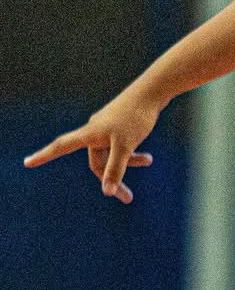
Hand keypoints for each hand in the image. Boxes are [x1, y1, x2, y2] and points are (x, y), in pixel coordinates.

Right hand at [23, 84, 162, 203]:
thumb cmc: (136, 117)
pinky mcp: (120, 124)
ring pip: (112, 154)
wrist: (152, 91)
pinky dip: (132, 154)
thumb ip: (116, 169)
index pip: (60, 147)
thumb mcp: (125, 146)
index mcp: (89, 133)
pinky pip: (120, 146)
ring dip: (128, 163)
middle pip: (97, 162)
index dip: (43, 156)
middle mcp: (94, 130)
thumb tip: (106, 192)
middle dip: (112, 178)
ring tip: (149, 161)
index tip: (27, 162)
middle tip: (128, 198)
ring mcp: (107, 127)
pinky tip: (148, 157)